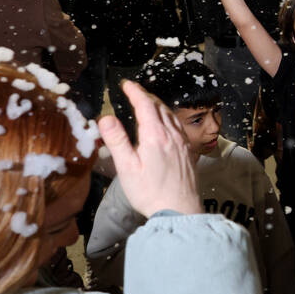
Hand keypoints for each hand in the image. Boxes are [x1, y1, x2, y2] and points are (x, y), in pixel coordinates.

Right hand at [98, 80, 202, 216]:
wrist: (179, 209)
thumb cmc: (150, 192)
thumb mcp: (126, 168)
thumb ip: (117, 141)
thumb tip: (106, 118)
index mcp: (156, 136)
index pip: (145, 105)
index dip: (135, 91)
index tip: (126, 84)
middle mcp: (172, 135)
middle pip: (159, 107)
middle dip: (146, 96)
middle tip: (133, 92)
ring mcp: (183, 143)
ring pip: (171, 116)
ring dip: (158, 106)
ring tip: (147, 103)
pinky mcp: (189, 152)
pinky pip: (178, 126)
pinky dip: (168, 118)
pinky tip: (165, 124)